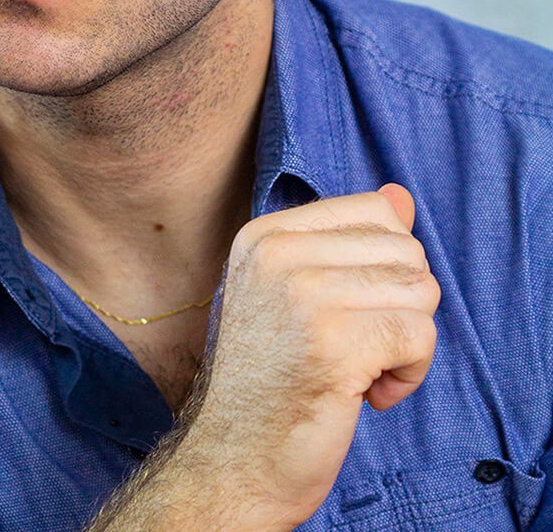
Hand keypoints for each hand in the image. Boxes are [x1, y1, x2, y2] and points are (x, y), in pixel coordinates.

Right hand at [178, 184, 439, 529]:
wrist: (235, 461)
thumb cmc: (274, 382)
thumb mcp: (302, 296)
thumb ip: (351, 242)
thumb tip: (401, 194)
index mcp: (265, 234)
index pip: (374, 210)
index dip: (386, 267)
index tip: (349, 311)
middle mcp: (278, 252)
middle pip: (405, 249)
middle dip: (402, 305)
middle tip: (357, 349)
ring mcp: (303, 293)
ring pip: (419, 290)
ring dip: (408, 343)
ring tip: (362, 371)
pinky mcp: (332, 341)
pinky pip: (420, 335)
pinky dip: (411, 375)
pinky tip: (370, 396)